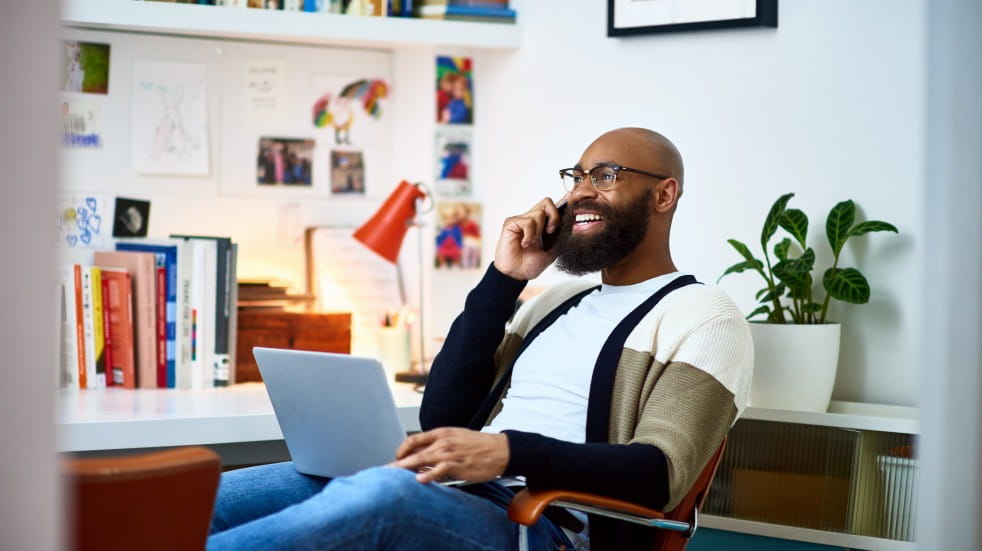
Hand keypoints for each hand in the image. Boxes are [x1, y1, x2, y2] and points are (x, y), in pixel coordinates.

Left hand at [391, 428, 508, 483]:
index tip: (395, 459)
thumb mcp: (456, 439)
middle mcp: (443, 441)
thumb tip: (422, 457)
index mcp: (441, 433)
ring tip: (393, 476)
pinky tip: (419, 480)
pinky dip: (428, 475)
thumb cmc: (479, 446)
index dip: (401, 450)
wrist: (500, 450)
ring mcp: (450, 453)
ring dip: (405, 468)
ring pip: (422, 459)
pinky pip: (439, 470)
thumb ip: (438, 446)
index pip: (413, 439)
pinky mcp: (458, 465)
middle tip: (384, 471)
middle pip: (413, 451)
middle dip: (397, 462)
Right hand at [494, 197, 564, 280]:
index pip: (552, 207)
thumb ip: (560, 237)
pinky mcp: (511, 223)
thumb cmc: (531, 264)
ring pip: (538, 214)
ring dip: (539, 231)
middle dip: (554, 216)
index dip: (561, 207)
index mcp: (541, 224)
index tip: (568, 214)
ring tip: (532, 243)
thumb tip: (572, 225)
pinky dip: (529, 235)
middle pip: (547, 202)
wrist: (517, 274)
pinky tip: (524, 244)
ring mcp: (521, 220)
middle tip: (550, 232)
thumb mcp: (553, 250)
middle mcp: (531, 219)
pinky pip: (527, 222)